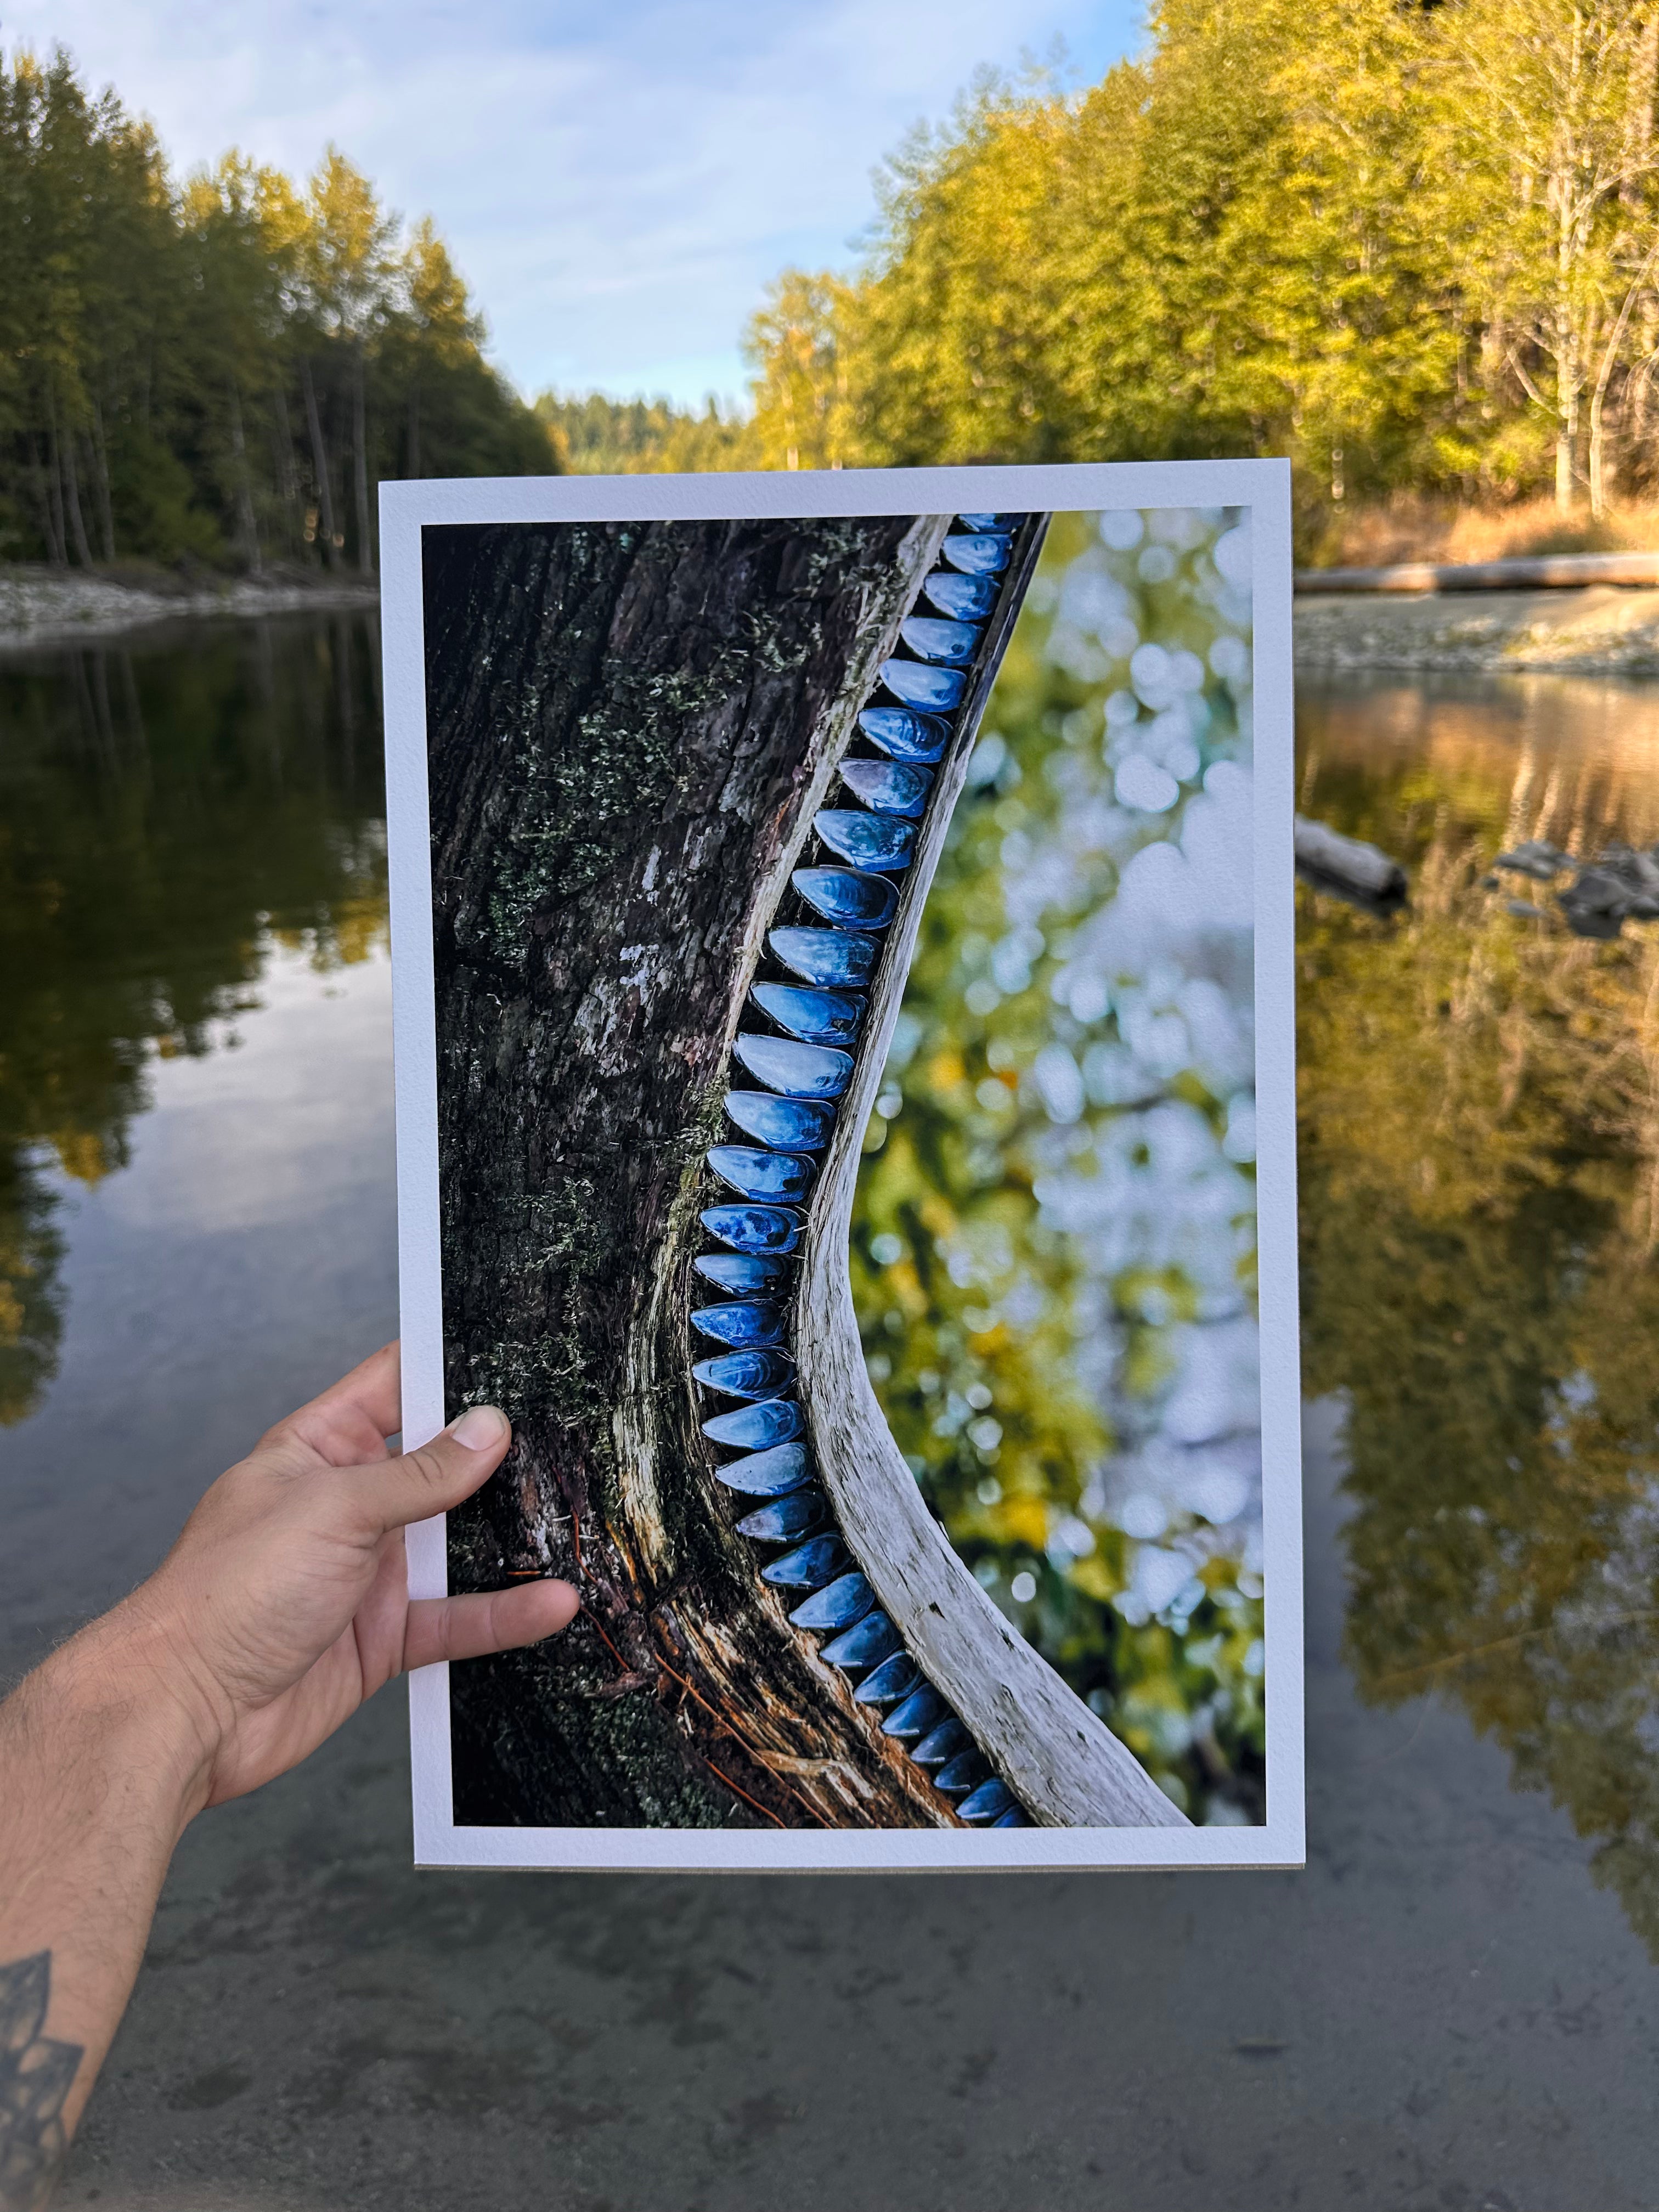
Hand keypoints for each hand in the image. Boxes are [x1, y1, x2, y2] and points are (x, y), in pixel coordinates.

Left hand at [93, 1341, 577, 1812]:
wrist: (184, 1713)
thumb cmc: (229, 1593)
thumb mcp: (333, 1509)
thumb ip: (419, 1473)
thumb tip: (490, 1428)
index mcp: (318, 1450)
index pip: (393, 1386)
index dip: (450, 1365)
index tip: (518, 1351)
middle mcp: (348, 1505)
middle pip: (440, 1466)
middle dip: (500, 1456)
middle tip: (575, 1436)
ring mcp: (368, 1572)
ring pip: (459, 1545)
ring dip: (512, 1539)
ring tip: (578, 1521)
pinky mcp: (385, 1636)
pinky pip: (458, 1617)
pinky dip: (505, 1614)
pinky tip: (553, 1604)